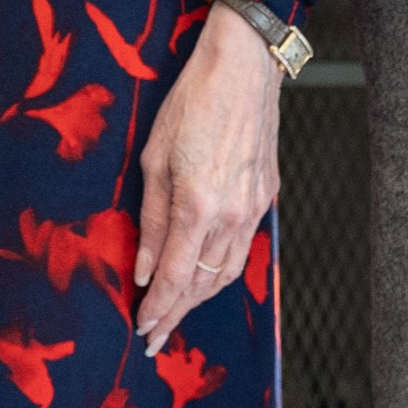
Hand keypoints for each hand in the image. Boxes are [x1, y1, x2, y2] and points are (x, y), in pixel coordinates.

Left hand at [133, 4, 282, 355]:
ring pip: (226, 272)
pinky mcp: (265, 197)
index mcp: (198, 206)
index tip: (142, 329)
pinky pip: (241, 248)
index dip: (157, 309)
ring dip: (200, 298)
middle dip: (176, 314)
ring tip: (177, 315)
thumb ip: (151, 218)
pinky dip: (221, 270)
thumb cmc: (192, 101)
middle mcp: (231, 216)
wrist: (244, 69)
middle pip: (202, 284)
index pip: (174, 277)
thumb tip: (143, 267)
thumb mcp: (154, 157)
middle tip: (154, 338)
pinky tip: (206, 275)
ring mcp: (253, 208)